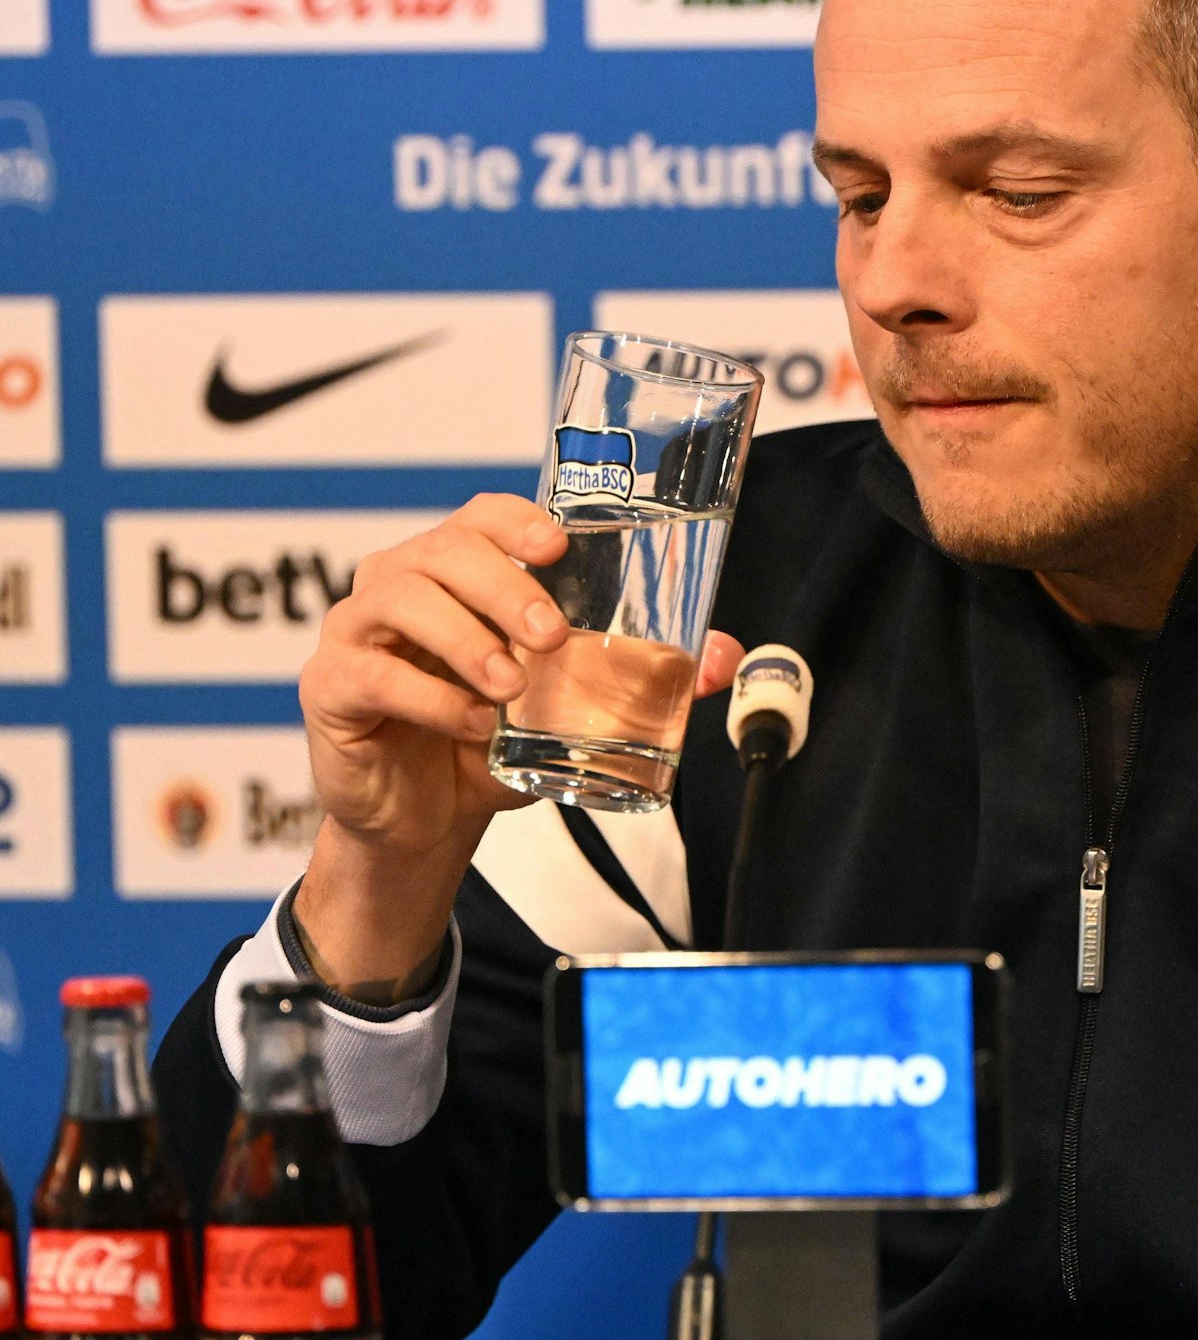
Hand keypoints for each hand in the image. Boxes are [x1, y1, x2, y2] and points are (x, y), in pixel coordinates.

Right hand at [296, 493, 743, 996]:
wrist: (425, 822)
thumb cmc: (491, 742)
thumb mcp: (571, 708)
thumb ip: (644, 678)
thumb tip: (723, 659)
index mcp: (459, 572)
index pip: (481, 517)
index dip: (517, 521)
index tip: (558, 545)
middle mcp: (402, 584)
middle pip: (443, 550)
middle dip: (504, 586)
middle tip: (551, 635)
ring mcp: (358, 629)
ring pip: (402, 600)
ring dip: (466, 640)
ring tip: (512, 686)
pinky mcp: (331, 685)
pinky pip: (374, 673)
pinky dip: (429, 697)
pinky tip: (470, 725)